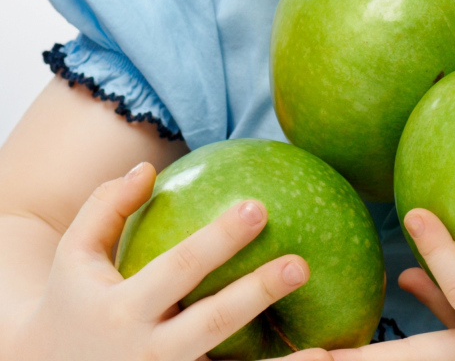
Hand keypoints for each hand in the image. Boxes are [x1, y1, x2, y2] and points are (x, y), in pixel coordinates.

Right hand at [7, 161, 330, 360]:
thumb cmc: (70, 302)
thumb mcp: (74, 253)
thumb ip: (106, 206)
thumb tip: (148, 168)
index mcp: (122, 309)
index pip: (180, 268)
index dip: (219, 238)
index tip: (258, 207)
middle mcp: (146, 353)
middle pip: (213, 321)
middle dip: (257, 292)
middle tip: (300, 264)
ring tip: (328, 352)